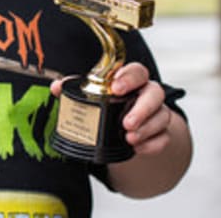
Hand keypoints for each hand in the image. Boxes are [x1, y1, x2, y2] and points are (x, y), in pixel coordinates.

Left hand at [50, 63, 173, 156]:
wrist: (124, 128)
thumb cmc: (108, 104)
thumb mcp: (91, 94)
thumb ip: (74, 89)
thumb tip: (56, 87)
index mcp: (131, 80)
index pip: (137, 71)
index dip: (129, 77)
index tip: (117, 88)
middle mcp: (147, 94)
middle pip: (155, 94)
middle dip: (142, 109)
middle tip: (126, 123)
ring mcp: (157, 113)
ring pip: (162, 117)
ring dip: (146, 129)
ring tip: (129, 138)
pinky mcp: (161, 133)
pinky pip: (164, 138)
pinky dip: (152, 145)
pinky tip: (138, 148)